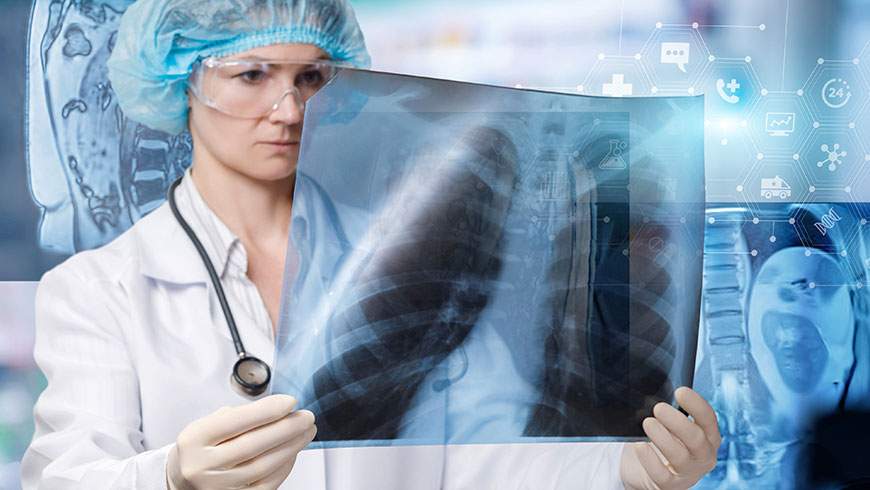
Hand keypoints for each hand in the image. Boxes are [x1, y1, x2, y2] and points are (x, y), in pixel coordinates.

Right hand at [166, 394, 315, 489]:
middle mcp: (202, 465)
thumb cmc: (202, 447)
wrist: (183, 479)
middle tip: (306, 417)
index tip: (290, 401)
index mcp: (194, 439)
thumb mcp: (208, 425)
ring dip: (291, 446)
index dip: (267, 411)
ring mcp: (216, 487)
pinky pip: (266, 484)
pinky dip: (284, 467)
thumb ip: (239, 416)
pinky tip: (293, 452)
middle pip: (253, 445)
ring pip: (263, 466)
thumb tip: (279, 410)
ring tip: (306, 432)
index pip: (236, 421)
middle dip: (286, 428)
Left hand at [620, 387, 720, 489]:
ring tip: (648, 423)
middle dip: (677, 422)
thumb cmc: (660, 439)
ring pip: (680, 456)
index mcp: (708, 436)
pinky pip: (661, 474)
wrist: (643, 469)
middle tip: (658, 408)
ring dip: (663, 438)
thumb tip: (660, 392)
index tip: (680, 391)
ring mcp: (688, 473)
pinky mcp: (670, 485)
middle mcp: (703, 456)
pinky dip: (650, 459)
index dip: (696, 405)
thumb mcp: (669, 424)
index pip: (708, 419)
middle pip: (696, 439)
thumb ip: (671, 411)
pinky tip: (640, 446)